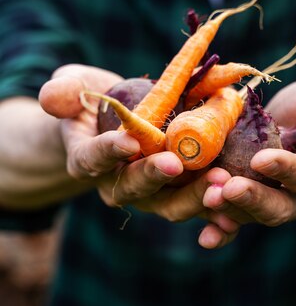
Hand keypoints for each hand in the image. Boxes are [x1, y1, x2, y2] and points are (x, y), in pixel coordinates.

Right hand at [39, 64, 239, 244]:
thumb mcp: (74, 87)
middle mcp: (117, 184)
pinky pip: (196, 212)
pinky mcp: (179, 196)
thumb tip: (51, 97)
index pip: (92, 159)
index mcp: (87, 159)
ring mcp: (150, 195)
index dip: (108, 152)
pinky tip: (234, 218)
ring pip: (170, 205)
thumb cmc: (93, 102)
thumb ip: (63, 91)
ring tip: (220, 182)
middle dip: (156, 177)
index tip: (129, 141)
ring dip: (194, 197)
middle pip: (135, 188)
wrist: (118, 126)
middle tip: (177, 163)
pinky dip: (214, 218)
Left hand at [201, 76, 295, 241]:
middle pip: (278, 208)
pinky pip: (234, 223)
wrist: (292, 124)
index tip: (261, 160)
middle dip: (252, 200)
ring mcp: (269, 202)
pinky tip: (206, 237)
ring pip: (250, 215)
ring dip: (228, 210)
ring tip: (206, 195)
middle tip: (227, 188)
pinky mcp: (245, 203)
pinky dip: (220, 231)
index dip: (285, 170)